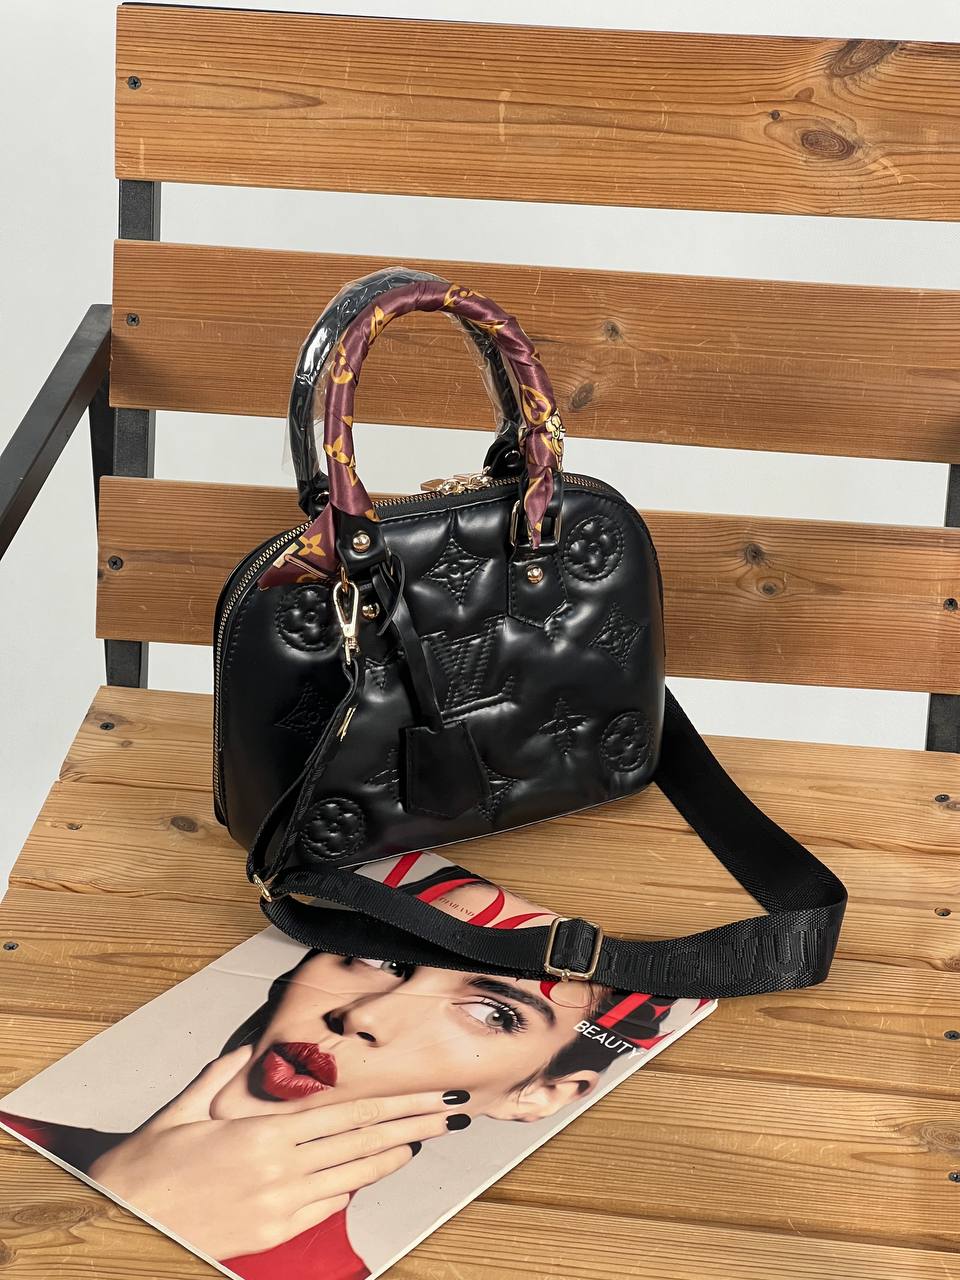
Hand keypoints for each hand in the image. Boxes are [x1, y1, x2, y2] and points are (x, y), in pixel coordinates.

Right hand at [87, 1045, 465, 1260]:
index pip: (347, 1112)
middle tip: (450, 1109)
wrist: (125, 1223)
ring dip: (395, 1153)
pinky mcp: (275, 1231)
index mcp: (263, 1132)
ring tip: (428, 1135)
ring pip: (354, 1174)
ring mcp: (281, 1204)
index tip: (427, 1093)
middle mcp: (280, 1169)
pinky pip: (328, 1204)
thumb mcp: (185, 1108)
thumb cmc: (149, 1166)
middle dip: (412, 1122)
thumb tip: (254, 1047)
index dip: (395, 1102)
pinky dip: (358, 1183)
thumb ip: (224, 1074)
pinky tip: (379, 1168)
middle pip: (363, 1140)